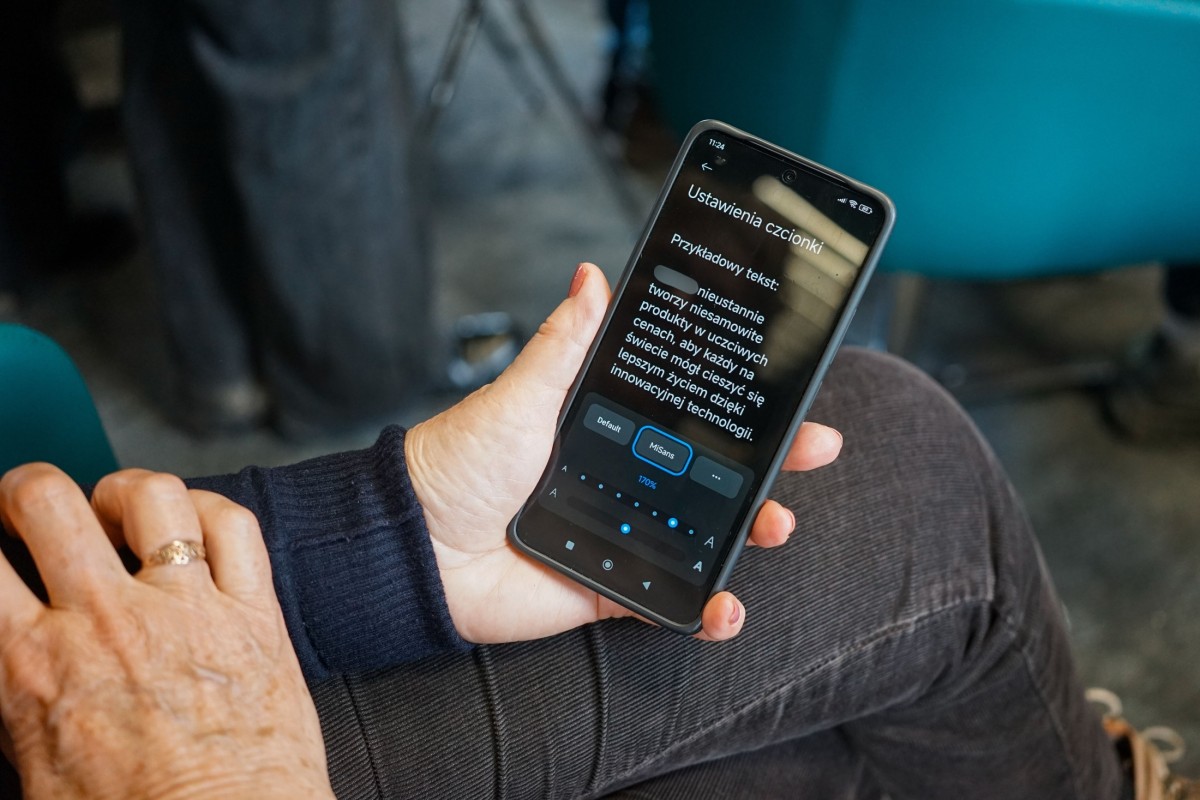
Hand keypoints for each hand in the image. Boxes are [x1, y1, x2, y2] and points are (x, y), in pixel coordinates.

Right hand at [0, 464, 332, 799]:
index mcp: (35, 666)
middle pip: (47, 501)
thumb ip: (17, 704)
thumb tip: (15, 655)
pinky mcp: (254, 612)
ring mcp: (187, 608)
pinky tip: (194, 523)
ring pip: (151, 495)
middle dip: (25, 490)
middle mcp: (108, 621)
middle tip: (28, 506)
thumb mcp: (37, 775)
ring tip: (116, 510)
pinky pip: (235, 525)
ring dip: (123, 492)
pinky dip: (210, 509)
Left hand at [406, 263, 842, 644]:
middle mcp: (624, 481)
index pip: (692, 418)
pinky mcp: (608, 589)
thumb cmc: (458, 461)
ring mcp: (621, 536)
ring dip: (751, 534)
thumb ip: (566, 344)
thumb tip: (591, 276)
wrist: (414, 544)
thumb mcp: (520, 394)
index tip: (791, 394)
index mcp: (611, 433)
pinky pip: (667, 603)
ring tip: (774, 524)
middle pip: (715, 477)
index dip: (743, 409)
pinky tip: (725, 605)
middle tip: (813, 449)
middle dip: (772, 467)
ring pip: (705, 538)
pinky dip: (703, 611)